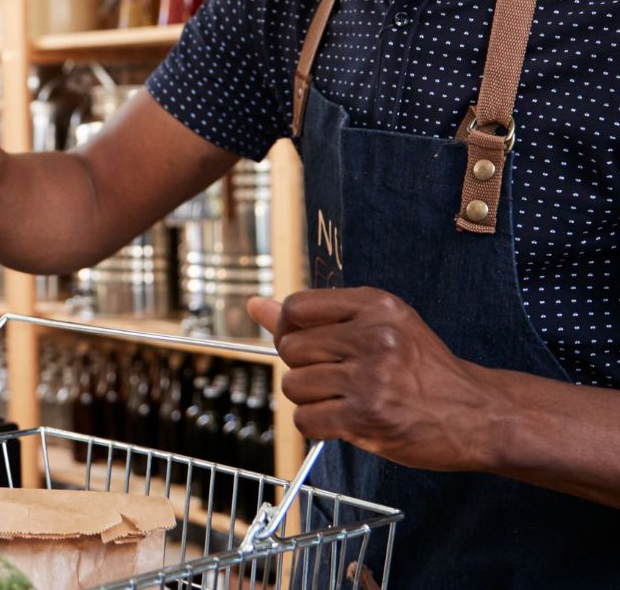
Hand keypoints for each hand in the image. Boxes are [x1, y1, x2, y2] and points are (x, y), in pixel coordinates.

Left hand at [248, 288, 497, 473]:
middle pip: (291, 348)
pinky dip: (315, 425)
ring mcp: (369, 376)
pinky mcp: (367, 416)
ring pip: (295, 385)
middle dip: (301, 367)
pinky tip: (341, 420)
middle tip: (331, 377)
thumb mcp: (380, 324)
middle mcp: (372, 334)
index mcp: (374, 304)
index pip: (296, 307)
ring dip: (309, 399)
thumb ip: (316, 315)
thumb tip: (254, 306)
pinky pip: (307, 419)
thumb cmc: (423, 367)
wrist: (475, 412)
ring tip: (341, 399)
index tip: (305, 344)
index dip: (289, 329)